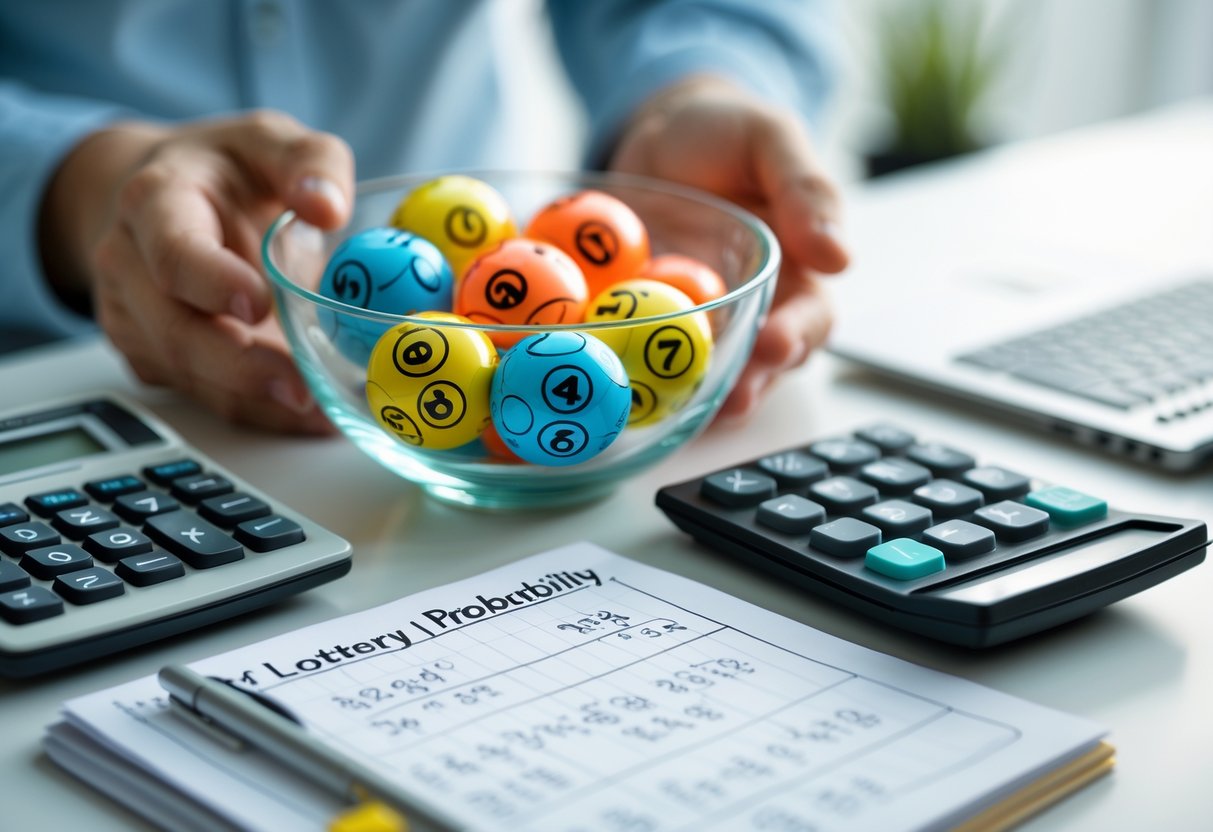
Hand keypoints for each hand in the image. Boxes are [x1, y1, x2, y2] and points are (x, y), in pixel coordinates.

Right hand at [39, 111, 353, 432]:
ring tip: (324, 412)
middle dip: (240, 367)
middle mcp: (132, 264)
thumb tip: (328, 206)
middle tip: (303, 388)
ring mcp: (138, 318)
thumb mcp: (270, 142)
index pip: (171, 250)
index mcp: (157, 202)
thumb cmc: (223, 171)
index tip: (257, 303)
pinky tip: (308, 414)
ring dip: (257, 401)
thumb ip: (309, 162)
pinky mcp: (157, 357)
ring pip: (190, 375)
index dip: (210, 281)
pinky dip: (258, 411)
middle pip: (175, 330)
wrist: (163, 197)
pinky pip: (204, 396)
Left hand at [608, 77, 848, 419]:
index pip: (810, 317)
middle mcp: (755, 309)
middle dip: (748, 387)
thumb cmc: (726, 132)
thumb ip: (804, 189)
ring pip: (709, 373)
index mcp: (798, 271)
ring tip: (680, 413)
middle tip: (730, 399)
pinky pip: (647, 355)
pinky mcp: (650, 324)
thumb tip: (838, 257)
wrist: (658, 132)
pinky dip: (640, 373)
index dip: (796, 337)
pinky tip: (622, 384)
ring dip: (696, 397)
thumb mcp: (769, 138)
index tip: (775, 345)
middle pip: (761, 365)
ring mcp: (700, 322)